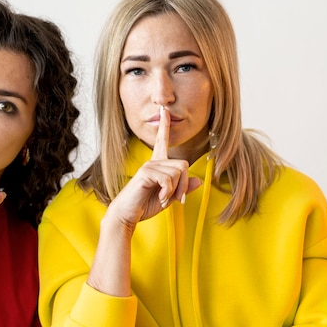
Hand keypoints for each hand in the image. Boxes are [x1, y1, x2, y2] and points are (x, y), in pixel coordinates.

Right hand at [107, 107, 200, 228]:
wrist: (126, 215)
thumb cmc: (144, 206)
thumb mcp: (169, 198)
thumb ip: (182, 188)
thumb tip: (199, 180)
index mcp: (157, 165)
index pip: (161, 142)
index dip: (164, 127)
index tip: (164, 111)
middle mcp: (153, 162)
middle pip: (183, 164)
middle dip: (183, 185)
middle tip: (176, 200)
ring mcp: (149, 166)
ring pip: (177, 172)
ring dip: (175, 191)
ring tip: (164, 200)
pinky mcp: (146, 173)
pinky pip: (169, 179)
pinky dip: (168, 193)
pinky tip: (160, 200)